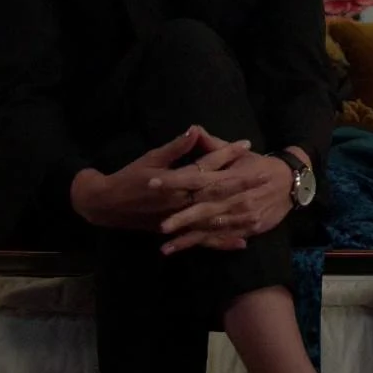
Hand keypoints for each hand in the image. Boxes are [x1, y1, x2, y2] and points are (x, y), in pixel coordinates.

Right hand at [68, 126, 259, 230]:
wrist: (107, 205)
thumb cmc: (130, 177)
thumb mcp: (151, 158)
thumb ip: (175, 148)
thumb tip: (194, 130)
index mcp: (176, 180)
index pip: (207, 165)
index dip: (227, 154)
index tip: (247, 145)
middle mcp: (181, 201)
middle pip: (217, 191)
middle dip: (242, 182)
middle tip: (265, 174)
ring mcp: (180, 220)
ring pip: (214, 217)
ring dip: (238, 212)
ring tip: (261, 207)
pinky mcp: (177, 233)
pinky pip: (203, 240)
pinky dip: (222, 242)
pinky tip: (242, 242)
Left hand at [153, 150, 297, 254]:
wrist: (291, 182)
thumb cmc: (259, 165)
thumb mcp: (239, 153)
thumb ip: (213, 145)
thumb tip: (193, 129)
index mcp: (228, 176)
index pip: (197, 177)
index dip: (175, 181)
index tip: (153, 182)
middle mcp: (234, 197)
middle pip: (204, 207)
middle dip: (182, 217)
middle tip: (160, 226)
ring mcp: (241, 215)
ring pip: (211, 227)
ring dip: (189, 237)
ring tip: (166, 246)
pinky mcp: (247, 228)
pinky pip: (223, 237)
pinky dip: (205, 244)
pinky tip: (186, 249)